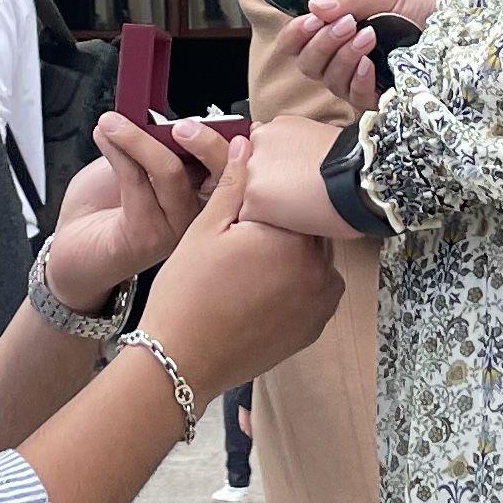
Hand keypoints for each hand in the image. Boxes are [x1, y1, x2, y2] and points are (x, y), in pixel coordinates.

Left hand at [44, 113, 206, 311]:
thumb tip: (165, 116)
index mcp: (204, 193)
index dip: (224, 138)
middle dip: (205, 141)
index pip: (233, 164)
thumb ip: (159, 143)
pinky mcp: (148, 236)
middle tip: (178, 124)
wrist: (73, 246)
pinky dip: (119, 152)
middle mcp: (199, 216)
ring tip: (112, 123)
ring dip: (138, 139)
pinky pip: (137, 182)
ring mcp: (176, 229)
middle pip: (221, 173)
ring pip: (171, 172)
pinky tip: (104, 138)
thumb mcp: (138, 161)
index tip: (202, 117)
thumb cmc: (105, 205)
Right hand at [139, 137, 343, 393]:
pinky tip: (260, 288)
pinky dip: (295, 285)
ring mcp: (321, 305)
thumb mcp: (206, 229)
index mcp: (295, 238)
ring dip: (292, 255)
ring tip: (250, 262)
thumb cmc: (187, 292)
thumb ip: (234, 184)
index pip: (299, 200)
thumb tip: (246, 142)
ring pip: (314, 261)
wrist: (181, 361)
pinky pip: (313, 293)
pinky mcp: (313, 329)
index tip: (250, 205)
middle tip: (246, 233)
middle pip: (310, 230)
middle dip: (285, 225)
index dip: (273, 197)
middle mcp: (321, 271)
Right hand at [277, 0, 433, 113]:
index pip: (297, 45)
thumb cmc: (421, 16)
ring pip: (330, 80)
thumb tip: (314, 6)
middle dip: (323, 43)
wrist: (455, 31)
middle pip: (308, 65)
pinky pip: (355, 97)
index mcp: (337, 38)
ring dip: (344, 56)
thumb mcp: (386, 1)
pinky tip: (370, 63)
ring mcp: (359, 84)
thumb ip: (350, 2)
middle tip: (347, 23)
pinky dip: (359, 79)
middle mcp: (342, 64)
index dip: (296, 35)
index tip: (313, 20)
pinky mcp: (379, 102)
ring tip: (367, 35)